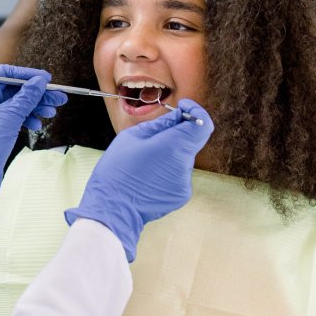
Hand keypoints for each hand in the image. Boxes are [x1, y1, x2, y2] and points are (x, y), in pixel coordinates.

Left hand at [0, 65, 66, 225]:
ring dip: (35, 106)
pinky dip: (27, 118)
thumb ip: (27, 96)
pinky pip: (15, 117)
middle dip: (36, 93)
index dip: (26, 74)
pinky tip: (38, 124)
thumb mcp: (10, 116)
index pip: (5, 73)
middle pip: (14, 90)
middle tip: (57, 96)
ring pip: (17, 104)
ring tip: (53, 111)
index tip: (45, 78)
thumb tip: (40, 82)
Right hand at [65, 99, 212, 260]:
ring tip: (146, 161)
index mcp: (173, 146)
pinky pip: (179, 173)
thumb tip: (179, 115)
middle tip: (152, 137)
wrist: (113, 207)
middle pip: (190, 140)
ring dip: (170, 153)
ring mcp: (185, 182)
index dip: (196, 112)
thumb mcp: (133, 136)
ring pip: (183, 157)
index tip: (183, 108)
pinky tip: (149, 175)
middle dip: (176, 134)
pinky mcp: (181, 194)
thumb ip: (161, 124)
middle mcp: (184, 165)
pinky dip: (168, 169)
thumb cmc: (117, 169)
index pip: (202, 124)